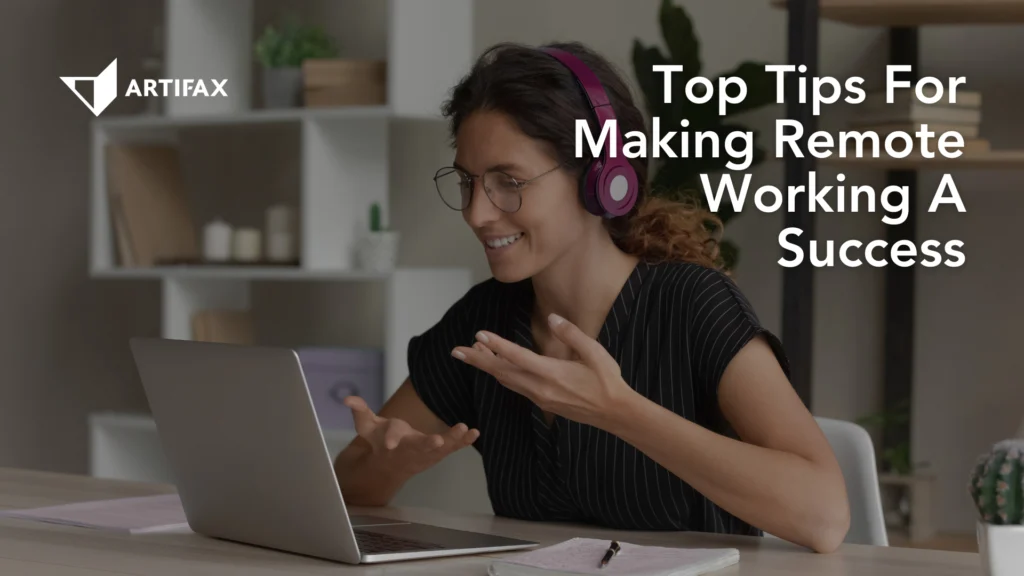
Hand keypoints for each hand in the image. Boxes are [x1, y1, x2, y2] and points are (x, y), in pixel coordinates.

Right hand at [343, 396, 478, 475]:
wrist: (390, 466)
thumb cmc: (379, 441)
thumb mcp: (366, 427)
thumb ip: (360, 411)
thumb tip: (348, 399)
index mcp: (392, 442)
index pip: (391, 438)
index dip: (391, 438)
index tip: (391, 443)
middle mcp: (410, 449)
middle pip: (420, 446)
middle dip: (428, 444)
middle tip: (438, 441)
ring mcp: (426, 453)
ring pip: (440, 449)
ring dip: (453, 440)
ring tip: (466, 430)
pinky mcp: (438, 452)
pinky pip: (452, 447)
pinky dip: (463, 441)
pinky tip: (474, 433)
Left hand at [451, 313, 637, 429]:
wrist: (614, 412)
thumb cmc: (607, 380)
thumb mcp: (594, 352)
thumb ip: (571, 334)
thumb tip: (553, 318)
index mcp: (552, 373)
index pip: (518, 357)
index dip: (497, 346)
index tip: (479, 335)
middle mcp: (540, 388)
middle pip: (502, 372)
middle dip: (478, 361)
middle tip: (456, 351)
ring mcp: (540, 397)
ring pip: (506, 380)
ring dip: (488, 367)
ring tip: (471, 353)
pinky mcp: (542, 402)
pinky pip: (515, 387)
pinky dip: (502, 375)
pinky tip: (496, 367)